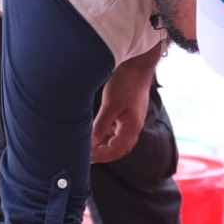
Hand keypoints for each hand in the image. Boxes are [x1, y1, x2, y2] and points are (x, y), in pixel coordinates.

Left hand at [91, 45, 159, 162]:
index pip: (114, 150)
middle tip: (86, 157)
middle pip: (119, 150)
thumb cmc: (126, 83)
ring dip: (106, 146)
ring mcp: (133, 121)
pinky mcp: (130, 115)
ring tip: (90, 147)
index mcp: (131, 128)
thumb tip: (92, 143)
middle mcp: (134, 127)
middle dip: (103, 155)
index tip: (85, 156)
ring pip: (119, 141)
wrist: (138, 65)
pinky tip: (98, 133)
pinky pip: (119, 131)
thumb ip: (101, 126)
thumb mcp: (110, 105)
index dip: (100, 155)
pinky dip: (108, 136)